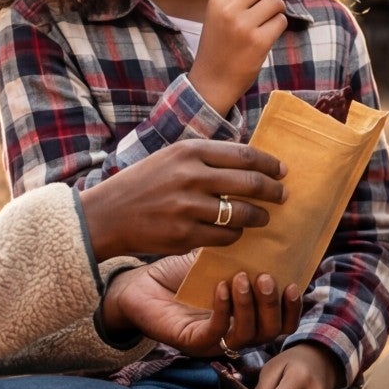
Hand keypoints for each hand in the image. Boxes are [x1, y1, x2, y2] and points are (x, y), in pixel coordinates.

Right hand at [79, 140, 287, 260]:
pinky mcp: (183, 236)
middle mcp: (190, 176)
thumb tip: (250, 163)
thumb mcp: (171, 158)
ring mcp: (187, 208)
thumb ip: (207, 158)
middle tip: (283, 196)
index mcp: (189, 151)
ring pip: (241, 214)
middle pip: (249, 184)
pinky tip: (237, 233)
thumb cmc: (144, 184)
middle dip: (273, 192)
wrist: (106, 215)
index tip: (282, 171)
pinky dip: (236, 236)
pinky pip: (224, 237)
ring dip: (259, 217)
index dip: (269, 164)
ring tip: (264, 218)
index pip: (245, 155)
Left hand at [102, 252, 303, 353]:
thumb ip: (246, 254)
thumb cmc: (180, 273)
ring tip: (242, 277)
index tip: (293, 282)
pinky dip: (223, 310)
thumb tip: (272, 223)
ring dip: (249, 306)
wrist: (139, 283)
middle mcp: (235, 333)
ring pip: (247, 335)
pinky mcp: (191, 342)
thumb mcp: (220, 261)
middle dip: (272, 305)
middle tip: (266, 278)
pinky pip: (216, 333)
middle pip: (271, 332)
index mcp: (247, 316)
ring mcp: (214, 341)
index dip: (292, 307)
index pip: (282, 322)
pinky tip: (220, 287)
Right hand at [188, 0, 292, 113]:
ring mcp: (244, 26)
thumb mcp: (215, 17)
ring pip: (275, 2)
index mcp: (216, 1)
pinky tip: (269, 34)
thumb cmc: (217, 48)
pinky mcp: (259, 41)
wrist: (213, 81)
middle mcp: (229, 10)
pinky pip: (280, 22)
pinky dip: (279, 25)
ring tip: (272, 18)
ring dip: (279, 8)